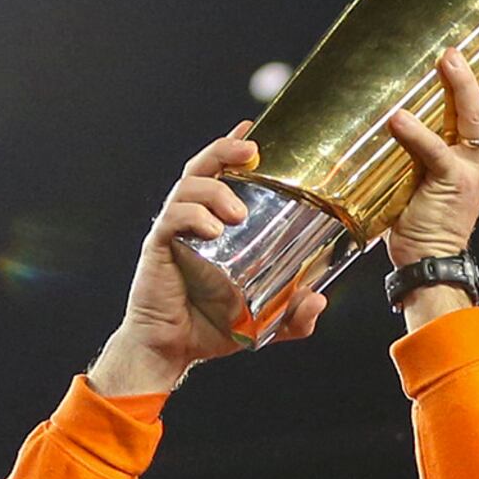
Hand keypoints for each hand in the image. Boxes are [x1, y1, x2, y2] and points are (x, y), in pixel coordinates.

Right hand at [95, 129, 316, 393]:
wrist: (171, 349)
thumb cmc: (212, 326)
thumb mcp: (264, 323)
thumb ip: (293, 316)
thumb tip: (319, 300)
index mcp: (216, 223)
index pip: (223, 174)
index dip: (235, 148)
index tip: (255, 129)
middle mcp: (192, 218)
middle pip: (203, 168)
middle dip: (225, 150)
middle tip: (251, 149)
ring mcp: (174, 230)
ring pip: (188, 188)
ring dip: (215, 190)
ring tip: (238, 211)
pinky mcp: (160, 247)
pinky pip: (173, 221)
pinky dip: (193, 217)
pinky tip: (212, 228)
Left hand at [382, 32, 478, 270]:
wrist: (432, 262)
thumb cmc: (431, 220)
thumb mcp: (445, 178)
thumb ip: (440, 148)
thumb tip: (415, 116)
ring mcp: (469, 170)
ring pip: (476, 120)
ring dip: (465, 86)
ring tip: (452, 56)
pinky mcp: (446, 181)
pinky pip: (432, 150)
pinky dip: (414, 132)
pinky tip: (398, 116)